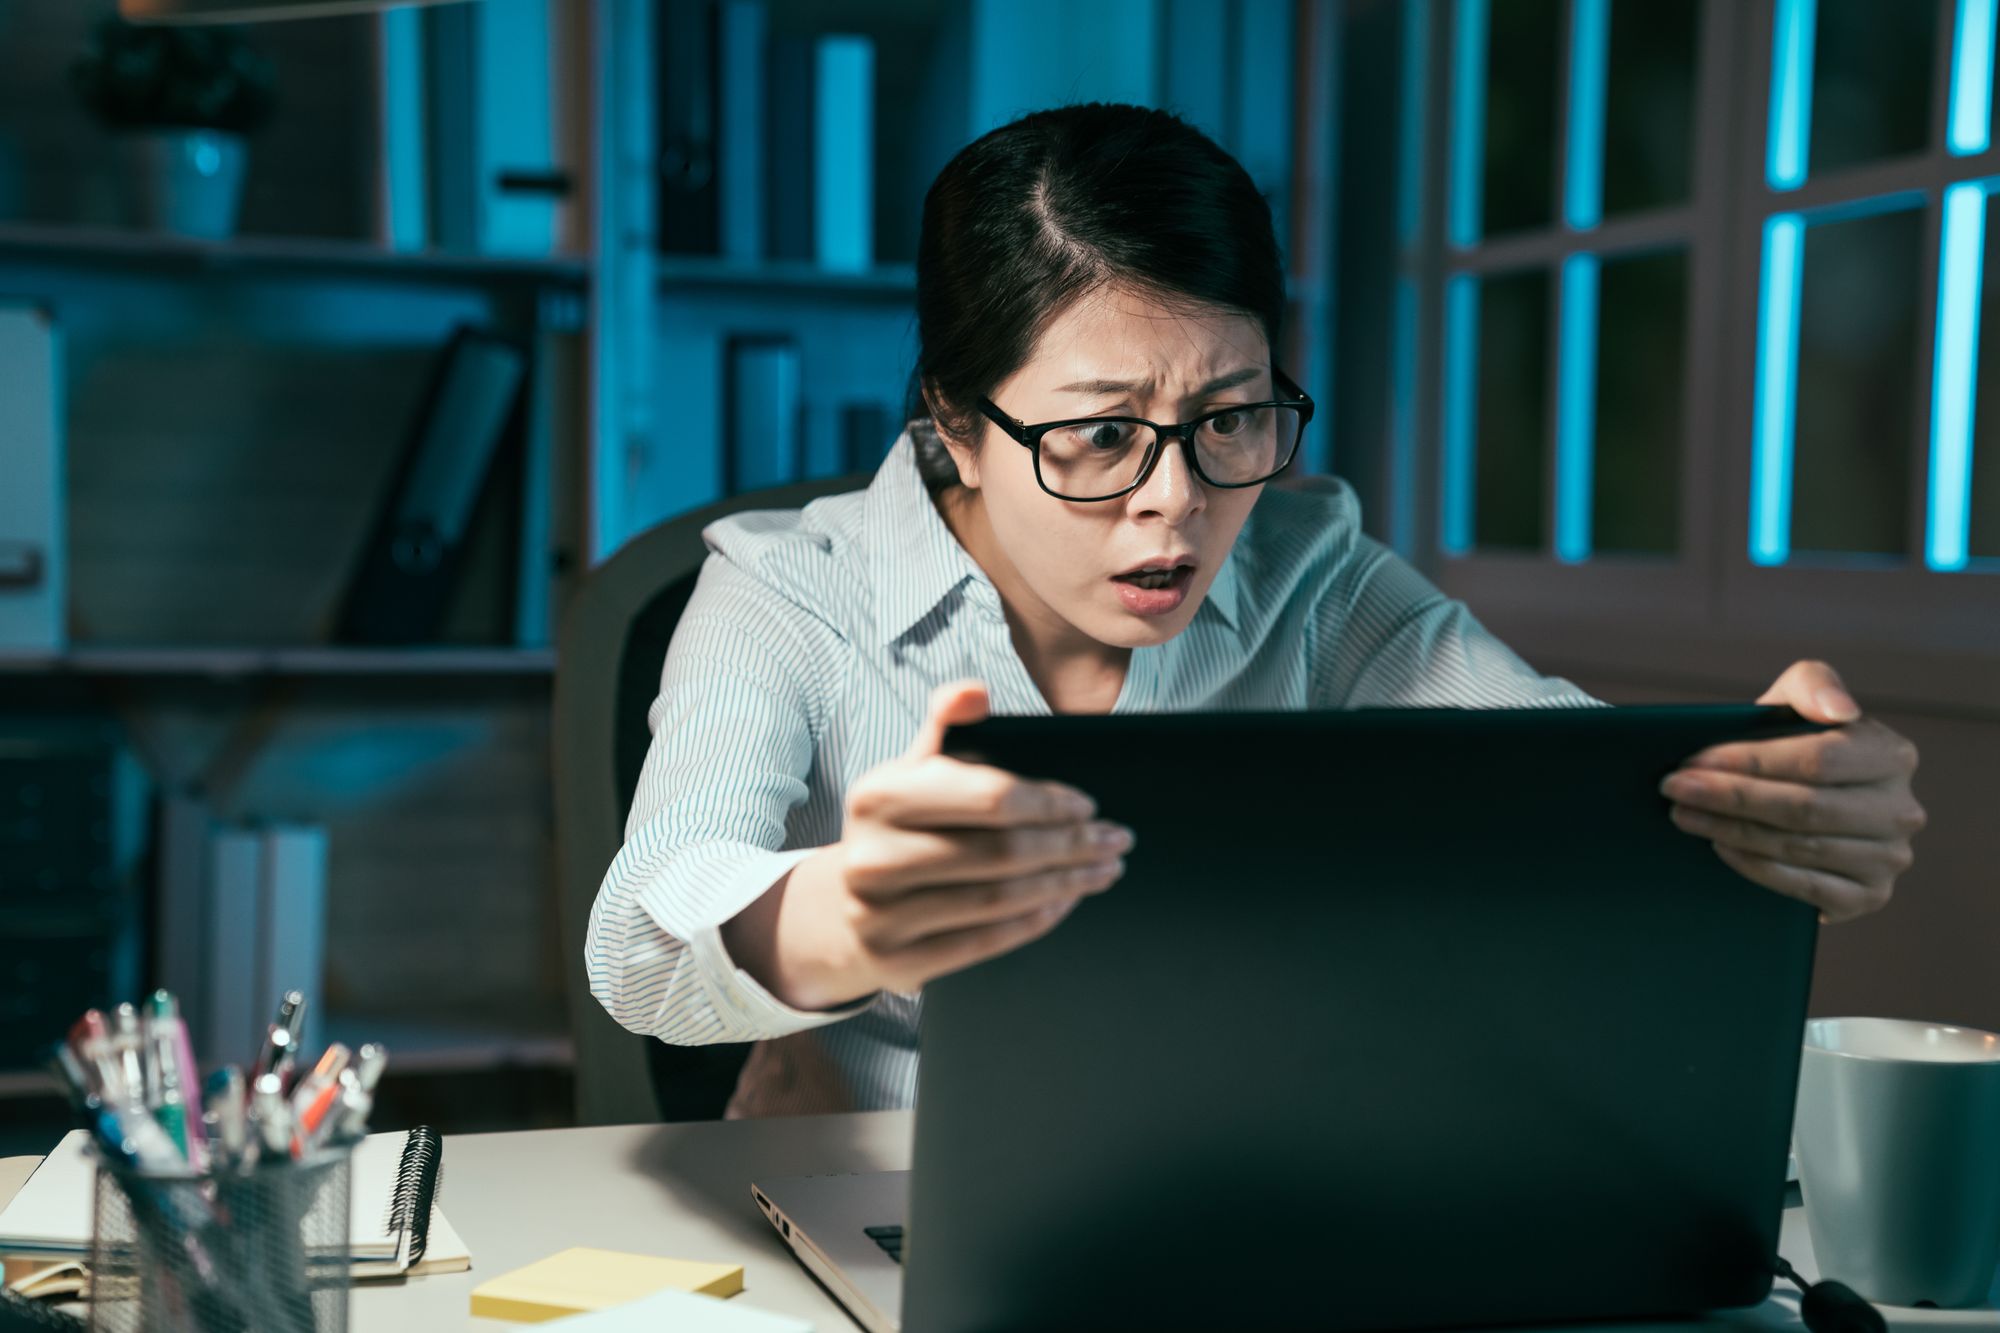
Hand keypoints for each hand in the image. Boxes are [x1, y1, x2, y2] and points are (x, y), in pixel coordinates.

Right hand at [723, 679, 1130, 1010]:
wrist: (848, 905)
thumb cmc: (901, 826)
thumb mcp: (913, 770)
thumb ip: (945, 724)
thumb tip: (973, 691)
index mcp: (877, 795)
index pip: (987, 796)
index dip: (1046, 801)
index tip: (1087, 804)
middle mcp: (870, 857)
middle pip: (1000, 853)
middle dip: (1071, 846)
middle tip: (1115, 839)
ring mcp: (877, 914)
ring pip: (998, 900)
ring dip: (1065, 884)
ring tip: (1103, 870)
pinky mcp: (893, 962)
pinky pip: (984, 942)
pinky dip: (1034, 921)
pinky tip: (1063, 902)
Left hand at [1660, 660, 1923, 923]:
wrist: (1799, 807)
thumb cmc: (1792, 748)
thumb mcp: (1796, 705)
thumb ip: (1813, 685)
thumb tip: (1839, 710)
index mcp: (1892, 755)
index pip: (1818, 760)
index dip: (1751, 761)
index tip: (1694, 760)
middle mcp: (1901, 810)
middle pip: (1804, 807)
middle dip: (1730, 797)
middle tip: (1673, 789)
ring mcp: (1888, 858)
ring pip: (1800, 847)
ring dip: (1731, 831)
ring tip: (1683, 815)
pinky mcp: (1868, 897)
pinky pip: (1806, 888)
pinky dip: (1757, 868)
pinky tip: (1720, 848)